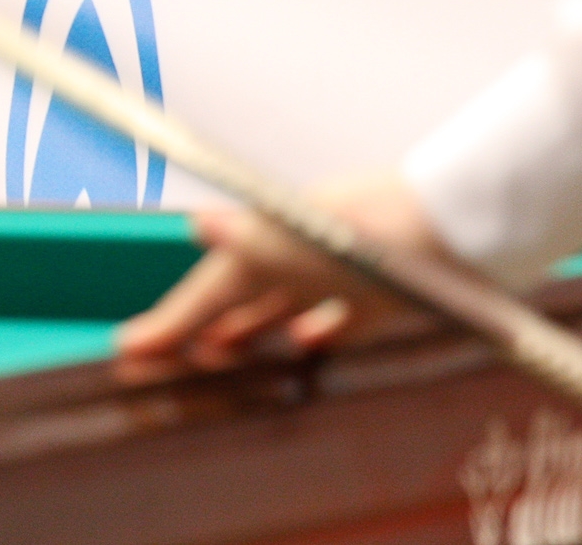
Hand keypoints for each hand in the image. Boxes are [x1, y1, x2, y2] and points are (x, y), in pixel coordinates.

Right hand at [114, 171, 444, 379]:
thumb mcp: (291, 238)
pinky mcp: (376, 298)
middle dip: (197, 325)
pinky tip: (304, 346)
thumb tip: (199, 224)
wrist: (453, 229)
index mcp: (262, 243)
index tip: (128, 346)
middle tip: (164, 356)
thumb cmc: (365, 230)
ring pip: (277, 310)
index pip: (202, 292)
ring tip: (218, 355)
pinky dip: (312, 334)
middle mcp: (293, 257)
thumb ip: (242, 240)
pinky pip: (335, 321)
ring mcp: (332, 276)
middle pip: (233, 300)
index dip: (166, 322)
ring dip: (245, 331)